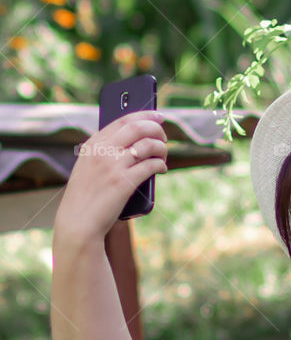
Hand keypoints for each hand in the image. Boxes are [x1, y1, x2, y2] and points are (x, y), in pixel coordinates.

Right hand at [54, 110, 166, 241]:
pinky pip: (152, 165)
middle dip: (157, 129)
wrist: (78, 223)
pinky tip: (162, 169)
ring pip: (149, 145)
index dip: (145, 116)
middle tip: (164, 136)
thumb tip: (138, 138)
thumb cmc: (87, 195)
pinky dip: (161, 165)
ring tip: (163, 155)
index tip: (158, 115)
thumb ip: (105, 151)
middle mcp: (102, 151)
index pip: (123, 120)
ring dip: (162, 148)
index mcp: (93, 145)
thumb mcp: (88, 167)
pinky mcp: (124, 182)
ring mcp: (113, 166)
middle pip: (139, 127)